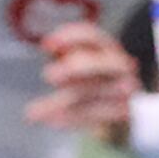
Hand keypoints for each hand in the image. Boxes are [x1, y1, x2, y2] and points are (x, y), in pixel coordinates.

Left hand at [23, 22, 141, 142]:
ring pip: (88, 94)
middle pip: (97, 64)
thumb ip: (63, 54)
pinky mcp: (123, 112)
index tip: (46, 45)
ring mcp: (125, 90)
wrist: (123, 109)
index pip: (91, 36)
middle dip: (72, 68)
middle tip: (48, 76)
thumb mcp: (79, 63)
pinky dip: (71, 119)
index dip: (69, 37)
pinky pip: (93, 115)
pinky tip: (52, 121)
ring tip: (34, 112)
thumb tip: (48, 47)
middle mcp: (120, 66)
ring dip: (59, 103)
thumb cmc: (94, 81)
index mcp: (107, 48)